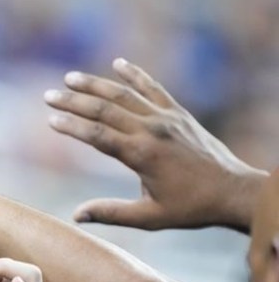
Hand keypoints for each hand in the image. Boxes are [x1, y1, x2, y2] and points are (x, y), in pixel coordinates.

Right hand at [45, 58, 266, 231]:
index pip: (98, 136)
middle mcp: (152, 131)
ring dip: (96, 84)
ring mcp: (166, 119)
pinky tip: (118, 63)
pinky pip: (154, 88)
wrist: (232, 191)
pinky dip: (135, 75)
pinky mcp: (178, 114)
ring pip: (125, 95)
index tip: (51, 120)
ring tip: (71, 77)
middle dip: (74, 102)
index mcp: (142, 156)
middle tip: (48, 95)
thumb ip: (111, 213)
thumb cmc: (190, 208)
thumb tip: (76, 215)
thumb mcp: (149, 218)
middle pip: (106, 110)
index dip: (72, 127)